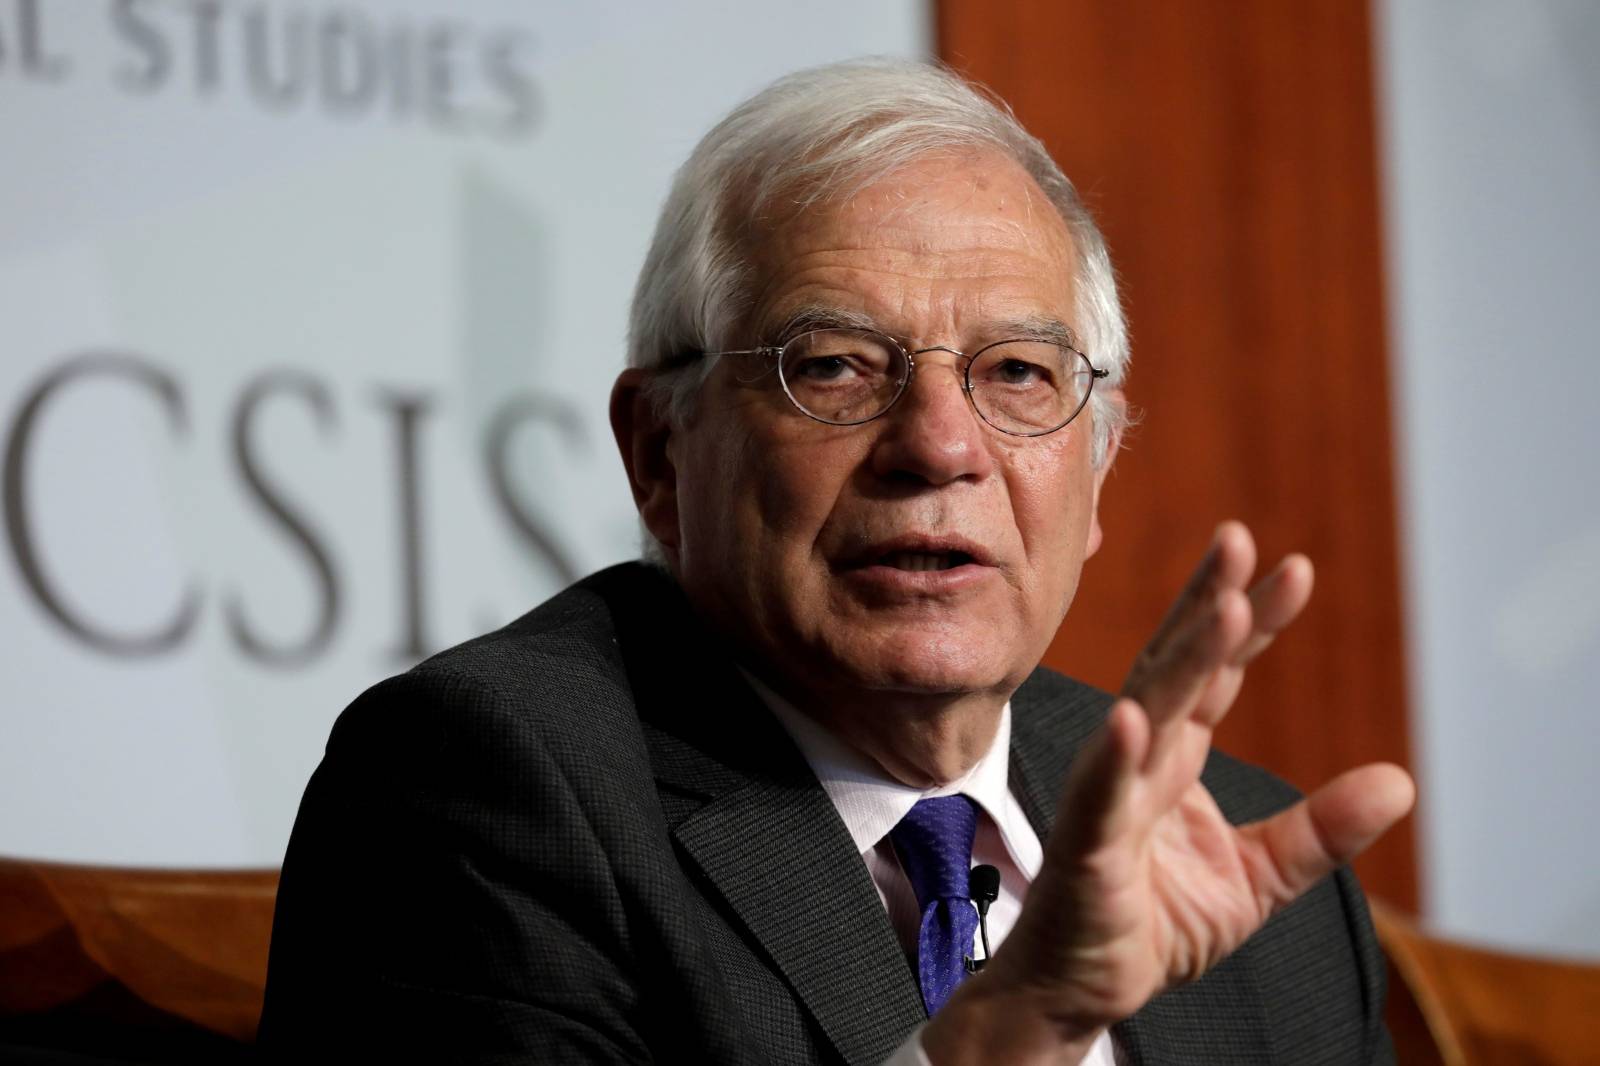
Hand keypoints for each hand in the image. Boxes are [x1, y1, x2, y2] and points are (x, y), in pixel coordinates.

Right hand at [924, 521, 1414, 1063]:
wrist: (1082, 987)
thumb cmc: (1152, 920)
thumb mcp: (1258, 877)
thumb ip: (1321, 830)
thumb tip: (1402, 781)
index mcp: (1177, 756)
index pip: (1217, 672)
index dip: (1252, 620)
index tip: (1294, 569)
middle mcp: (1140, 758)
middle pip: (1176, 665)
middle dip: (1209, 602)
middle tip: (1241, 540)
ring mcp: (1108, 794)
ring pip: (1145, 712)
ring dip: (1182, 659)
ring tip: (1222, 607)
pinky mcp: (1084, 846)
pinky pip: (1098, 796)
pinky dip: (1113, 758)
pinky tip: (1131, 720)